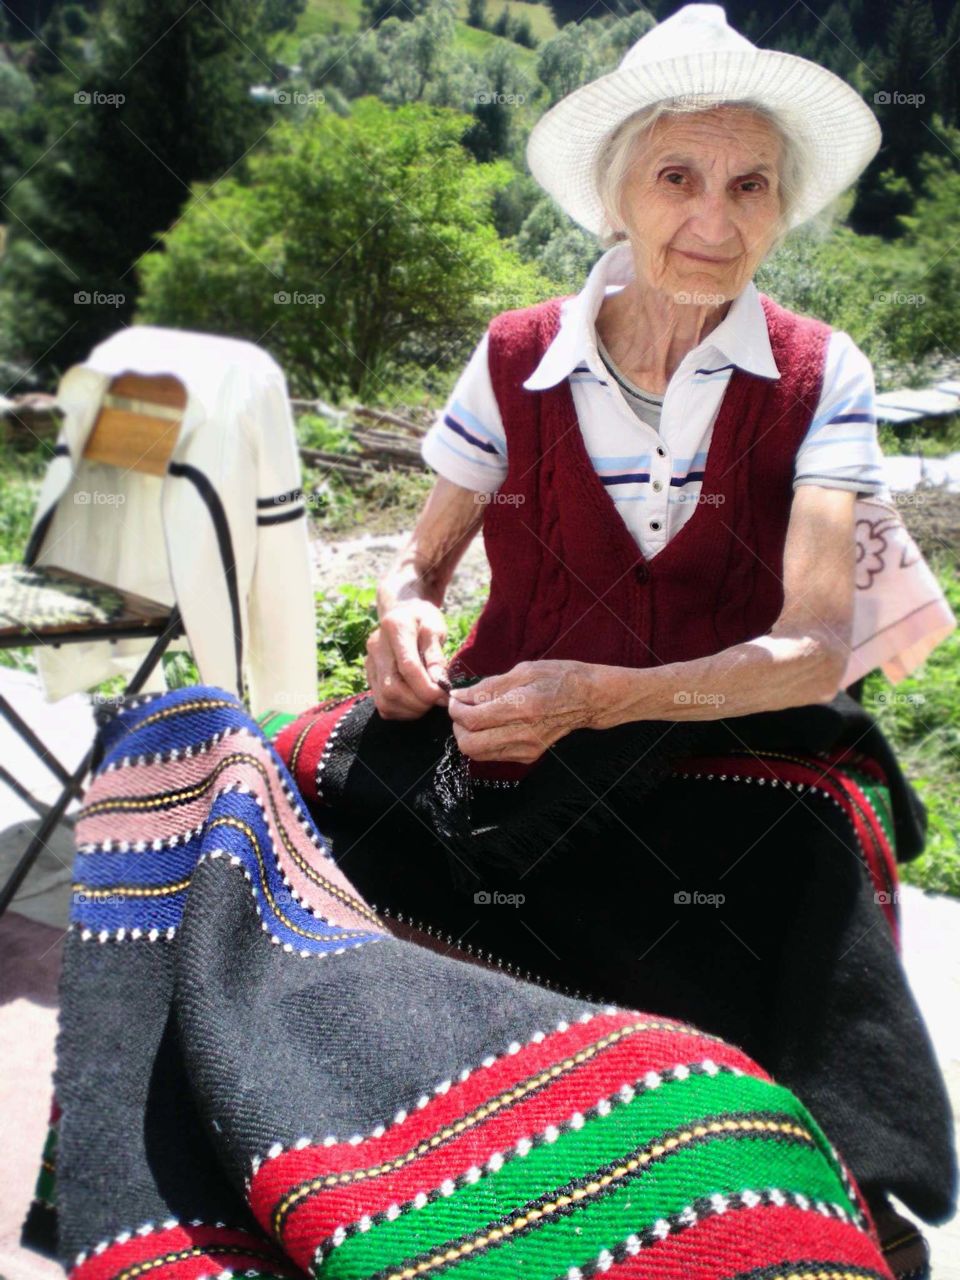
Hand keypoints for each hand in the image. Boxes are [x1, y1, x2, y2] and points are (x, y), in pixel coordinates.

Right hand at [365, 599, 449, 719]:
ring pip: (385, 700)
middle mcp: (376, 646)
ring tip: (429, 702)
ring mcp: (369, 663)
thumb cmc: (423, 619)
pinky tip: (416, 703)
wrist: (402, 612)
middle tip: (439, 700)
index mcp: (394, 628)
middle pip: (392, 688)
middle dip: (419, 702)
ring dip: (411, 710)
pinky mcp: (369, 676)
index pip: (408, 666)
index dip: (427, 687)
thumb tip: (439, 683)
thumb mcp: (436, 628)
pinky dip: (402, 711)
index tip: (445, 695)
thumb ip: (436, 655)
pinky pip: (382, 705)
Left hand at [447, 660, 597, 762]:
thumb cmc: (559, 678)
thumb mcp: (524, 670)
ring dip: (468, 735)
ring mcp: (526, 749)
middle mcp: (523, 734)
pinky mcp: (528, 756)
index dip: (455, 709)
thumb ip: (488, 686)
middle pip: (469, 744)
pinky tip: (492, 724)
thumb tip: (459, 696)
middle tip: (463, 709)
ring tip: (477, 715)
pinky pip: (493, 754)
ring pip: (478, 753)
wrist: (588, 699)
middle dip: (458, 726)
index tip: (455, 698)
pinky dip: (484, 740)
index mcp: (522, 707)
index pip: (473, 720)